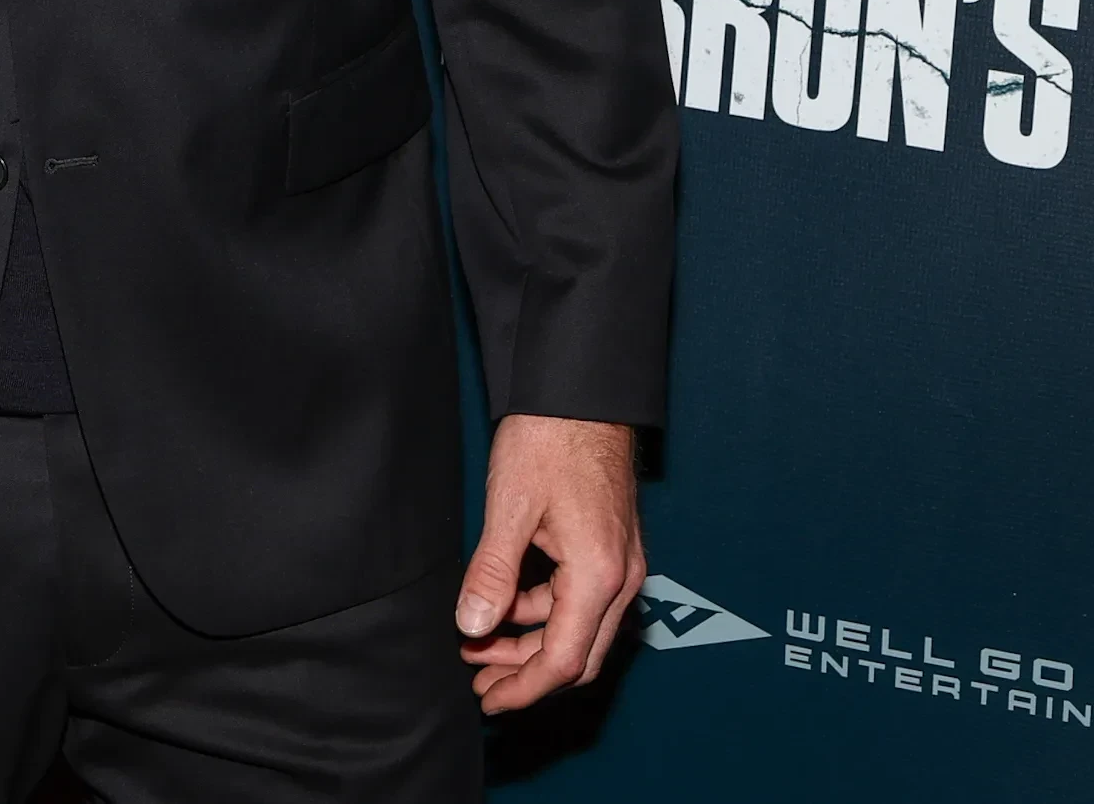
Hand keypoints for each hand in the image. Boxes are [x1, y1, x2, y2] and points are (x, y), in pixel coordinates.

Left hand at [454, 413, 644, 713]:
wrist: (582, 394)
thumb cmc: (550, 439)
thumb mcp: (510, 507)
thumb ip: (493, 572)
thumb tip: (471, 627)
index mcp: (599, 573)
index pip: (563, 659)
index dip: (524, 688)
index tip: (488, 700)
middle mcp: (621, 578)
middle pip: (578, 656)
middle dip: (527, 674)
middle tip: (479, 679)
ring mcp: (621, 564)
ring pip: (580, 630)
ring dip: (531, 643)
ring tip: (478, 641)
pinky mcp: (611, 549)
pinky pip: (581, 601)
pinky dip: (542, 613)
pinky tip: (504, 606)